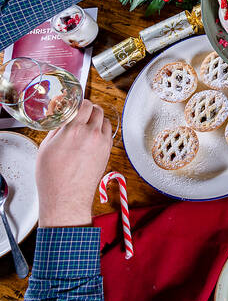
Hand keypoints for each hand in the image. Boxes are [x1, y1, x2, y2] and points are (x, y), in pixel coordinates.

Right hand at [36, 100, 112, 226]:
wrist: (66, 197)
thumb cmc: (53, 177)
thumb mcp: (46, 148)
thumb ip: (57, 129)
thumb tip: (62, 118)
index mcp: (73, 131)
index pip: (84, 104)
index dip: (80, 103)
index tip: (75, 104)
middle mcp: (91, 134)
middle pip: (97, 110)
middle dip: (89, 109)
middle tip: (81, 113)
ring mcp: (102, 142)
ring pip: (105, 120)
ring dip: (97, 119)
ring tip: (87, 125)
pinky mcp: (108, 151)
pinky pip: (108, 133)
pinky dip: (102, 130)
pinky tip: (93, 136)